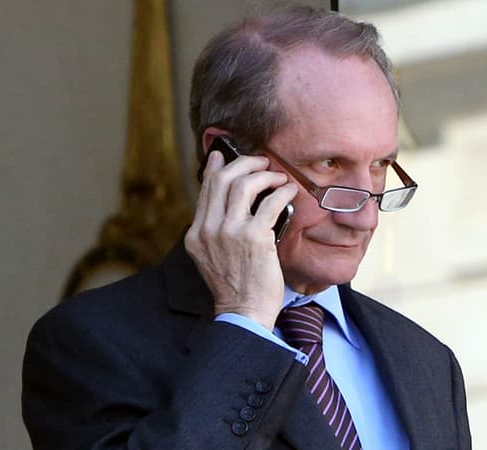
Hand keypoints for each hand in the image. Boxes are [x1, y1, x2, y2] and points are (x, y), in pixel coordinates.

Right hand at [184, 150, 297, 330]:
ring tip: (278, 176)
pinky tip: (290, 192)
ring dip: (265, 175)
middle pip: (222, 179)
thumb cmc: (236, 286)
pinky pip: (270, 202)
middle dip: (244, 163)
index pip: (205, 190)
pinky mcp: (254, 237)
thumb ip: (216, 231)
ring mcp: (230, 232)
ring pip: (244, 185)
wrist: (244, 312)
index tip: (223, 155)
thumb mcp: (214, 257)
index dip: (216, 168)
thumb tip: (229, 202)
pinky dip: (282, 192)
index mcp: (196, 234)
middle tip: (260, 162)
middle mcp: (208, 230)